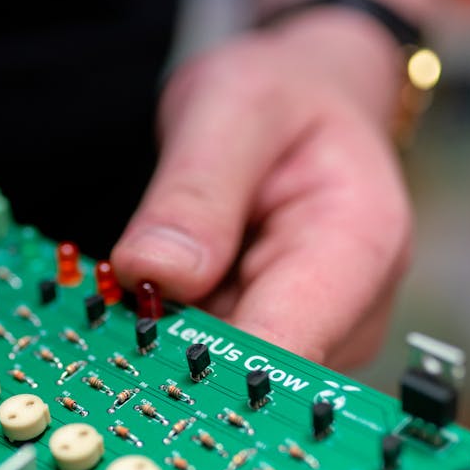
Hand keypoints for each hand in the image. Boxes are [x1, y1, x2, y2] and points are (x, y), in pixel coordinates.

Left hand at [112, 11, 413, 368]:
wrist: (306, 101)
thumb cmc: (283, 97)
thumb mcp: (233, 108)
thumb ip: (196, 189)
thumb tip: (154, 273)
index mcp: (359, 248)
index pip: (286, 347)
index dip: (211, 372)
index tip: (138, 365)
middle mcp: (349, 312)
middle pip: (247, 372)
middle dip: (170, 352)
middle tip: (110, 310)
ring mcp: (313, 336)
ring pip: (218, 373)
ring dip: (161, 345)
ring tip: (128, 290)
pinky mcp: (273, 342)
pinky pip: (208, 357)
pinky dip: (166, 334)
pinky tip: (142, 301)